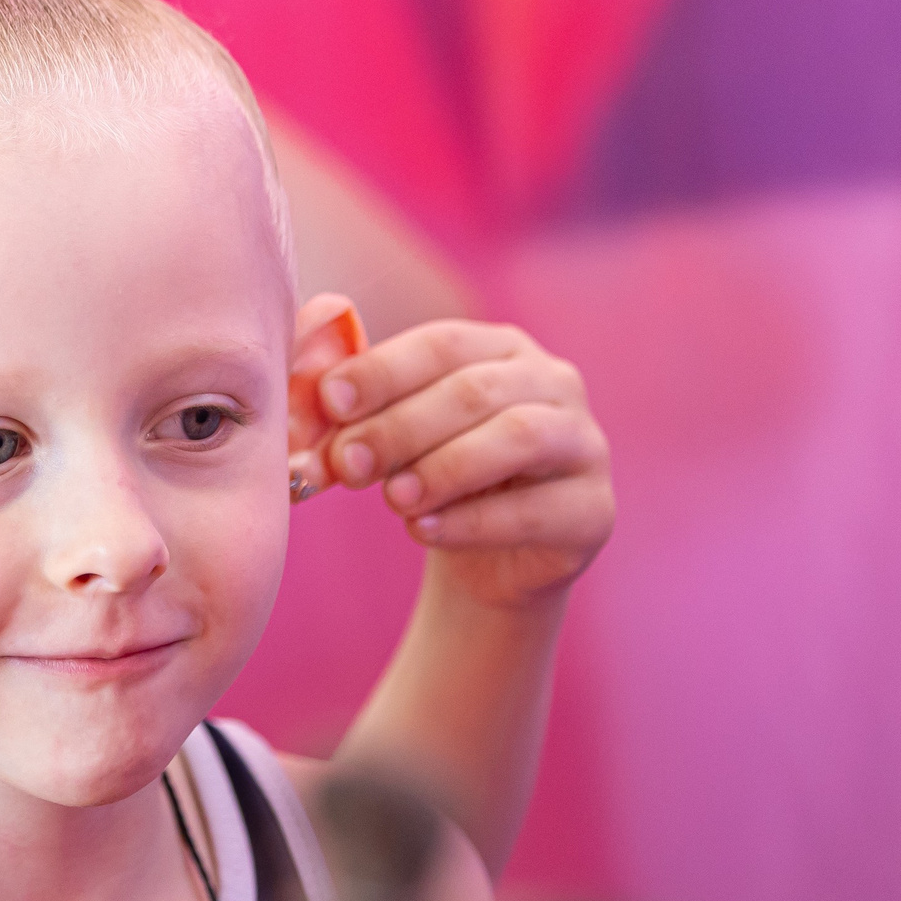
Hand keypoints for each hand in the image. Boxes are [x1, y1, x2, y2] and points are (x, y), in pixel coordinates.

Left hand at [295, 320, 612, 609]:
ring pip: (518, 440)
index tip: (329, 401)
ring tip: (391, 499)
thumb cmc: (426, 472)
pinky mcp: (594, 511)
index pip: (442, 344)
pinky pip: (537, 510)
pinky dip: (472, 522)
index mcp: (500, 348)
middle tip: (344, 464)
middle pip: (475, 392)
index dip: (383, 370)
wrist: (486, 559)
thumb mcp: (382, 430)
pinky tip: (423, 532)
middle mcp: (554, 383)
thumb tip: (306, 342)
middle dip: (400, 427)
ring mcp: (584, 445)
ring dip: (443, 468)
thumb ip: (343, 393)